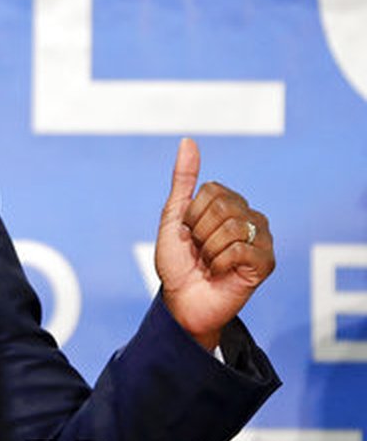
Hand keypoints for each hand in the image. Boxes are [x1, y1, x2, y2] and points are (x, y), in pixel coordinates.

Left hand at [154, 138, 275, 349]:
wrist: (181, 300)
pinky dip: (220, 263)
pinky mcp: (266, 263)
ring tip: (209, 263)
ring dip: (208, 250)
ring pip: (232, 228)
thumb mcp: (174, 216)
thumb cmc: (177, 261)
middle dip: (199, 232)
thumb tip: (188, 140)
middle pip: (223, 207)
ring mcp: (262, 240)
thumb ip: (183, 179)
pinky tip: (220, 272)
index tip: (188, 233)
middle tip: (199, 251)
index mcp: (229, 203)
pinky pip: (240, 250)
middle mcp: (251, 217)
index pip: (212, 190)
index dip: (191, 214)